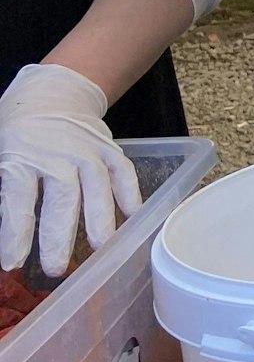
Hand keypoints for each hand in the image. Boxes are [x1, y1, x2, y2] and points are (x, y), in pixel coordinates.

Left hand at [0, 66, 141, 275]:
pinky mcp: (110, 149)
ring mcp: (88, 151)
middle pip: (62, 198)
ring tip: (100, 248)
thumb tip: (1, 223)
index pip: (19, 201)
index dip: (16, 234)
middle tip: (55, 268)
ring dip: (100, 218)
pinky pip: (123, 171)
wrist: (54, 93)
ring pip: (97, 186)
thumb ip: (2, 187)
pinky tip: (133, 215)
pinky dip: (130, 193)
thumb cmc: (15, 129)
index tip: (12, 263)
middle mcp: (58, 155)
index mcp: (21, 157)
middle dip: (59, 236)